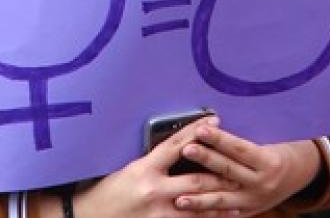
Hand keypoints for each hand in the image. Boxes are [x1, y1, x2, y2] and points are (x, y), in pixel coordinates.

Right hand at [64, 116, 231, 217]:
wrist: (89, 217)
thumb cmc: (107, 192)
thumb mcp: (128, 170)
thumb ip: (153, 163)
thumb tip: (179, 150)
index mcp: (143, 169)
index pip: (175, 145)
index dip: (196, 132)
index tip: (214, 121)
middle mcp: (153, 191)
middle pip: (195, 180)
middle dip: (219, 175)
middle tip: (237, 167)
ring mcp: (158, 214)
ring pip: (197, 207)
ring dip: (219, 204)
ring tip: (239, 199)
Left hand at [174, 126, 320, 215]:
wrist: (299, 175)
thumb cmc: (279, 151)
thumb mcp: (269, 140)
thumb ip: (244, 139)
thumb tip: (215, 123)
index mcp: (269, 162)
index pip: (239, 149)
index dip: (220, 139)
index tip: (200, 129)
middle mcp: (262, 183)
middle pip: (228, 171)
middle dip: (205, 160)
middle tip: (185, 150)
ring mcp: (254, 200)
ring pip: (223, 199)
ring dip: (200, 198)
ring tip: (179, 196)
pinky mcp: (248, 212)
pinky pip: (224, 214)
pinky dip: (207, 212)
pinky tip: (190, 212)